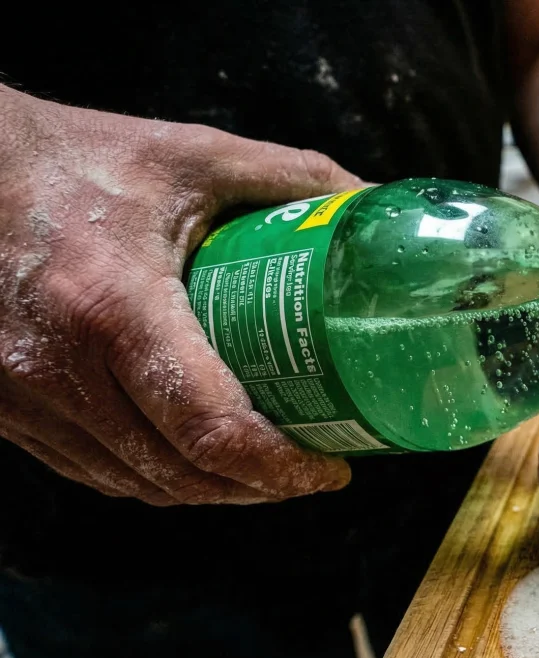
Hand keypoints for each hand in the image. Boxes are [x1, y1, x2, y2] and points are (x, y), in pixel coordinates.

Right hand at [0, 87, 360, 504]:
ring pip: (132, 483)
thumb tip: (374, 204)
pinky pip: (88, 469)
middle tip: (311, 471)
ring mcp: (20, 396)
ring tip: (265, 472)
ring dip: (207, 492)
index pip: (211, 429)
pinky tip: (193, 461)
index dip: (280, 469)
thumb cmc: (74, 158)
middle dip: (257, 489)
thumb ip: (291, 177)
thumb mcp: (192, 156)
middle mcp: (60, 367)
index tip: (331, 470)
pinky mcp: (1, 408)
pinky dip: (149, 478)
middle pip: (179, 474)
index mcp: (115, 308)